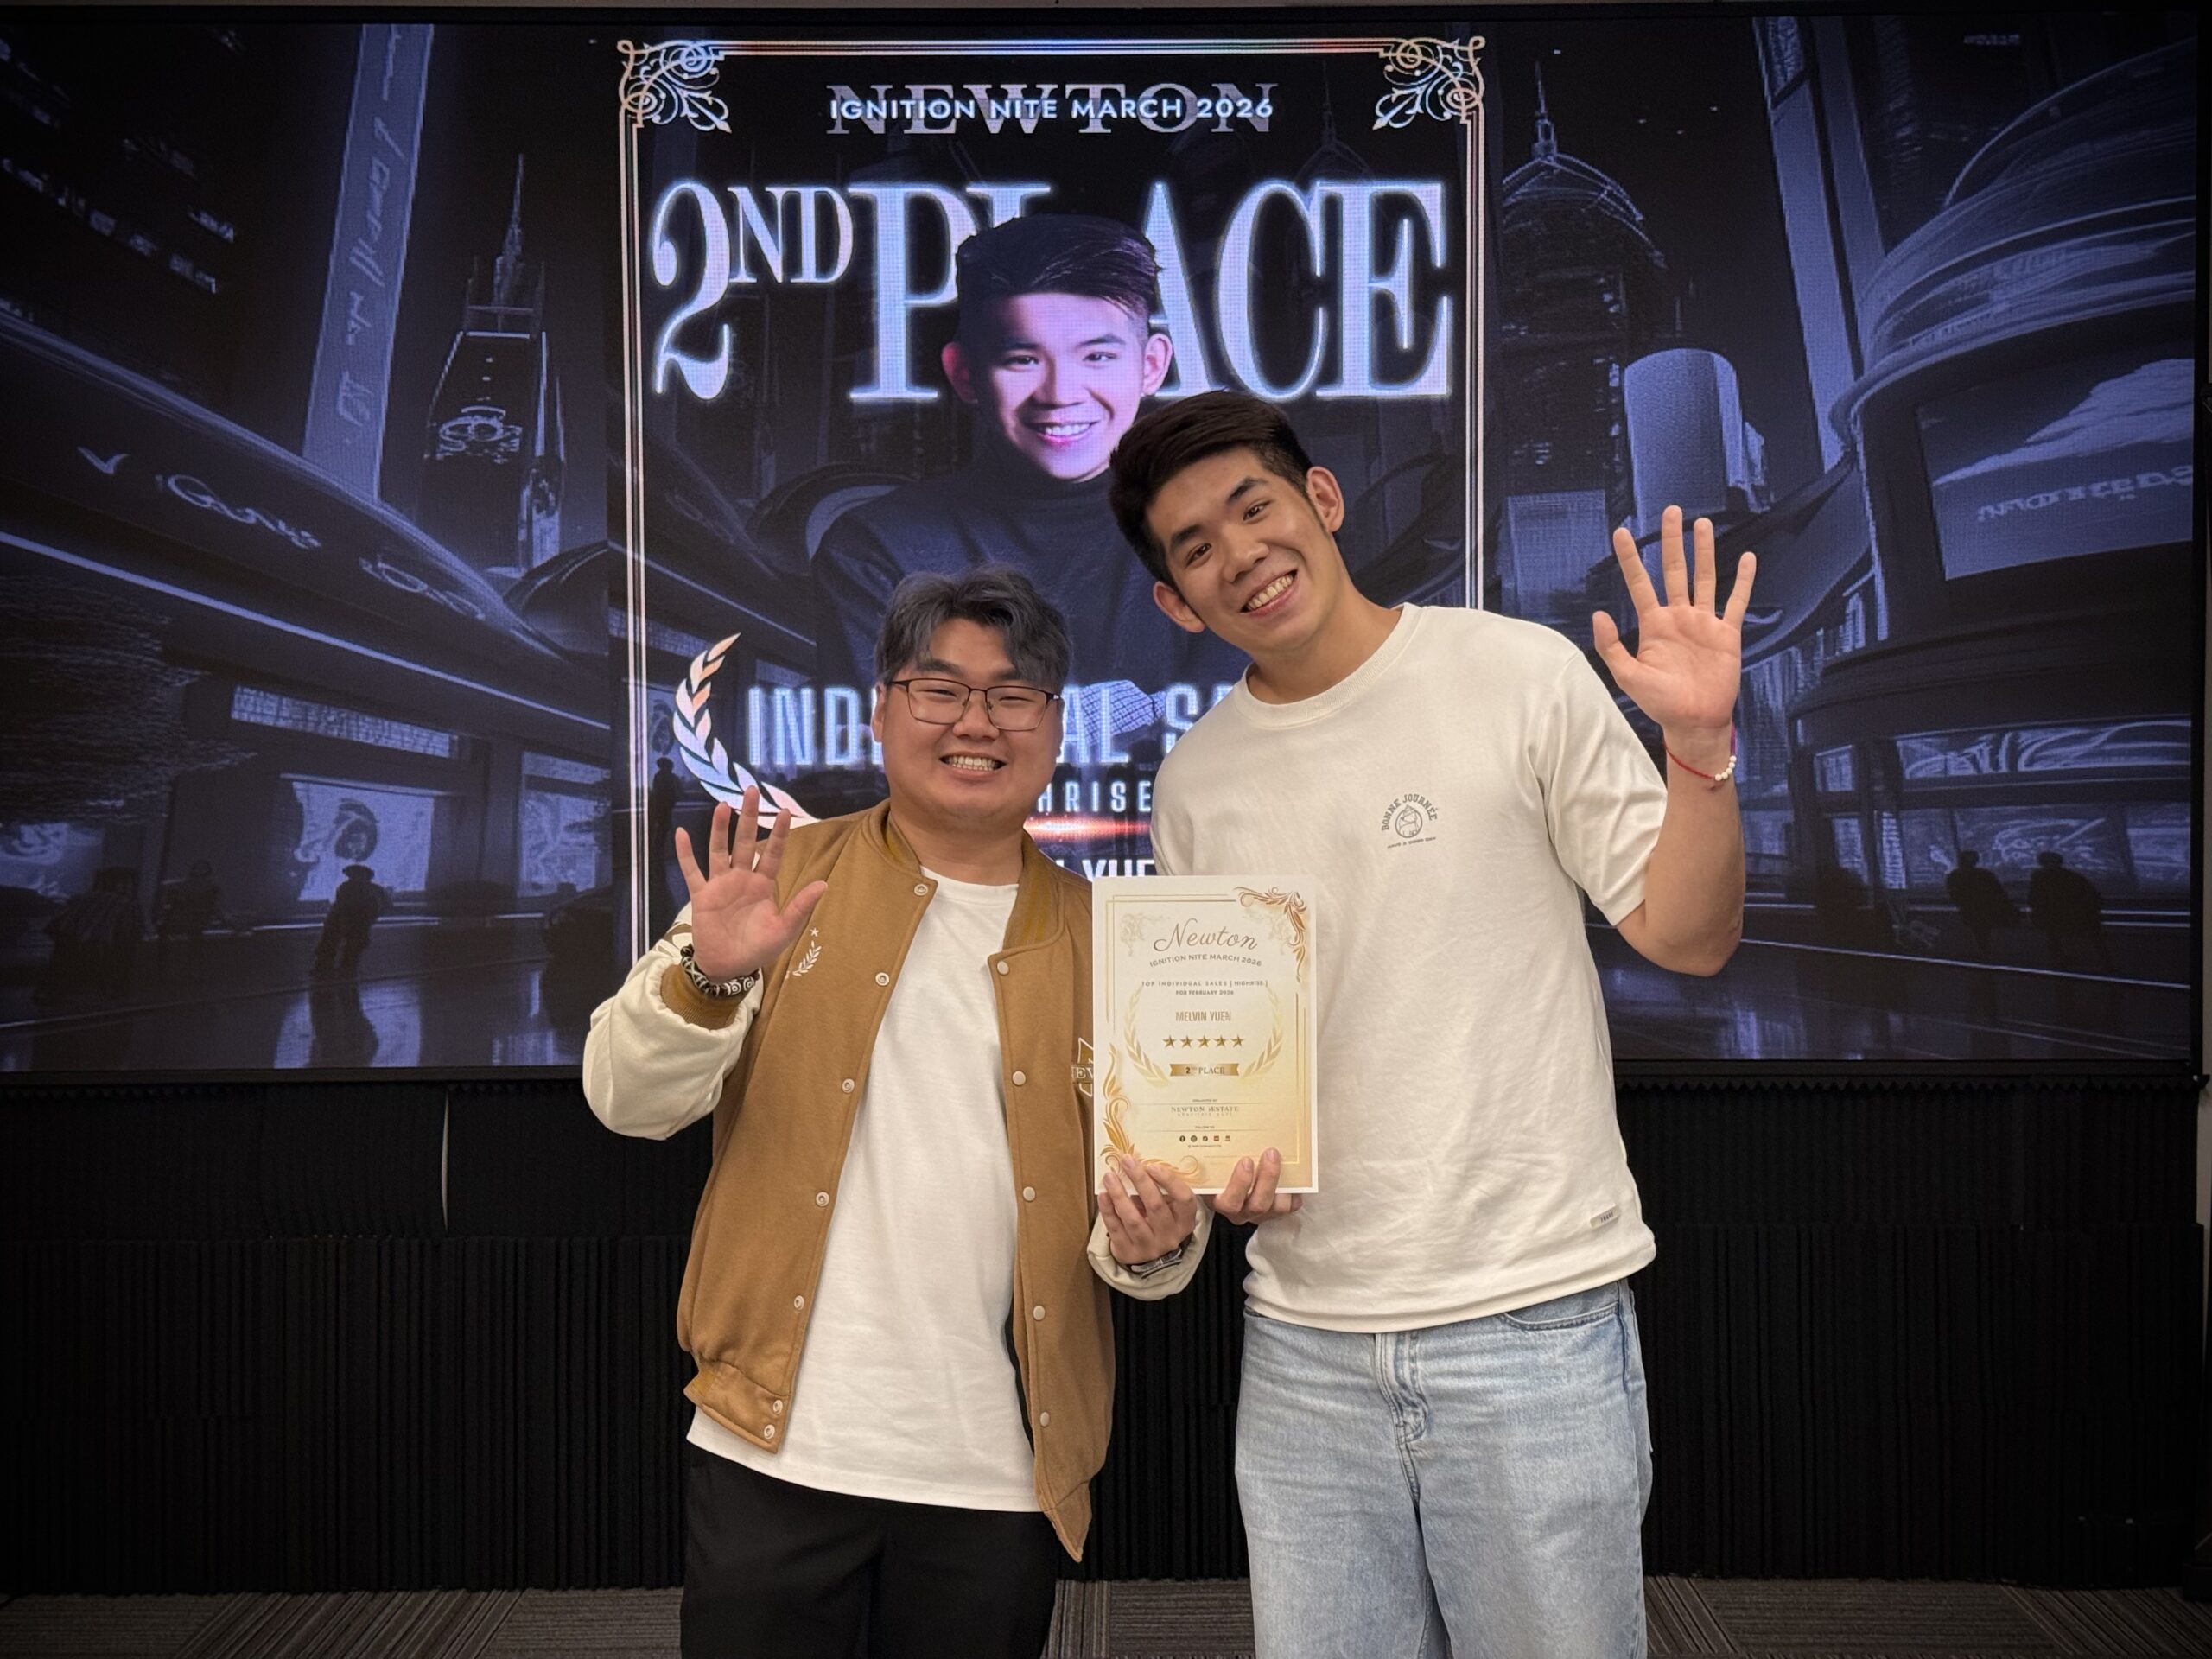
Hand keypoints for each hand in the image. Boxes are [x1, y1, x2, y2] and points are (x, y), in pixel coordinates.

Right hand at [673, 788, 826, 979]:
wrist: (728, 967)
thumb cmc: (758, 948)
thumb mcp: (784, 929)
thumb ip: (800, 906)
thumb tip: (824, 885)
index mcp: (763, 885)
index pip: (773, 853)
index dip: (779, 834)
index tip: (785, 812)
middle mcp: (742, 878)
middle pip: (746, 842)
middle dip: (748, 818)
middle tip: (751, 791)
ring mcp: (720, 885)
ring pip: (719, 850)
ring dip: (719, 829)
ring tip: (722, 805)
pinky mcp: (702, 896)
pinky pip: (692, 872)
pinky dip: (685, 854)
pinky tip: (681, 834)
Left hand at [1101, 1155, 1198, 1265]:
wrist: (1150, 1255)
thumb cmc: (1159, 1221)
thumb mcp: (1170, 1208)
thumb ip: (1162, 1190)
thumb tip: (1138, 1165)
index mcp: (1185, 1221)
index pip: (1184, 1199)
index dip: (1169, 1181)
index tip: (1152, 1165)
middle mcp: (1170, 1236)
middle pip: (1155, 1206)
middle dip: (1140, 1181)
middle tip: (1127, 1161)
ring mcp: (1149, 1246)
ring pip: (1133, 1219)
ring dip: (1119, 1195)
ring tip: (1110, 1177)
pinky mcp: (1128, 1252)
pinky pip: (1116, 1229)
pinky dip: (1108, 1211)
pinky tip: (1103, 1195)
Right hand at [1208, 1149, 1301, 1225]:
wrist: (1228, 1184)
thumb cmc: (1218, 1174)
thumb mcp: (1211, 1168)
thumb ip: (1209, 1160)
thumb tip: (1210, 1137)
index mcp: (1222, 1202)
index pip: (1229, 1202)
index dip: (1240, 1183)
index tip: (1246, 1161)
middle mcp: (1242, 1212)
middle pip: (1258, 1205)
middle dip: (1267, 1178)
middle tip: (1270, 1154)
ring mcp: (1261, 1214)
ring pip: (1277, 1207)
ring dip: (1282, 1182)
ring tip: (1282, 1159)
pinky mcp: (1277, 1212)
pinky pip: (1291, 1205)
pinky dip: (1295, 1189)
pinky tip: (1293, 1172)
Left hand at [1594, 506, 1755, 771]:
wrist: (1695, 721)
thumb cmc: (1660, 702)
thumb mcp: (1628, 676)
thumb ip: (1611, 646)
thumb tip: (1598, 613)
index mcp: (1653, 625)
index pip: (1639, 583)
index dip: (1630, 558)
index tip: (1621, 532)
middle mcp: (1678, 617)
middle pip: (1674, 570)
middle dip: (1671, 541)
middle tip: (1671, 511)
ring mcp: (1703, 622)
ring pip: (1704, 578)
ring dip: (1704, 551)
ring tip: (1702, 524)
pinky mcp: (1727, 633)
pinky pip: (1736, 601)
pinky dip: (1742, 580)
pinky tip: (1746, 558)